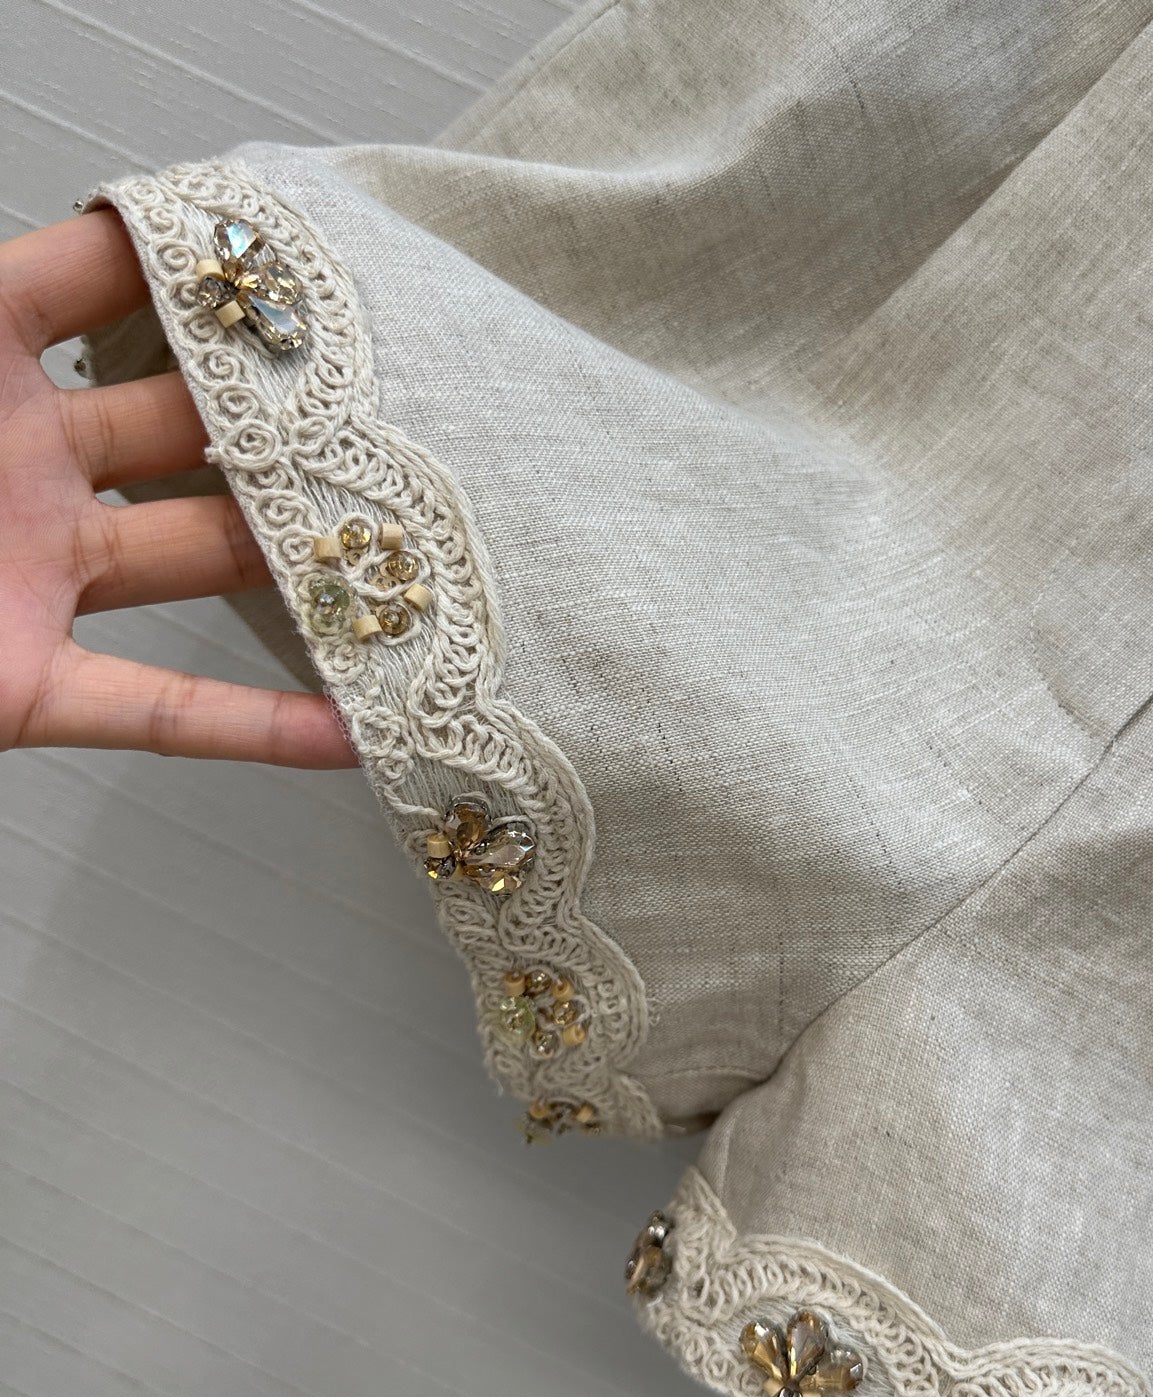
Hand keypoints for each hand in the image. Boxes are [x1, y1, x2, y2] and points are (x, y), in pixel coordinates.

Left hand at [0, 207, 356, 767]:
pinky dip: (252, 726)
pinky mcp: (19, 686)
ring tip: (405, 559)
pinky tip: (344, 728)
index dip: (189, 264)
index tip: (296, 257)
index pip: (94, 283)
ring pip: (194, 565)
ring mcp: (30, 576)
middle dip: (284, 423)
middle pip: (184, 433)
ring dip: (298, 569)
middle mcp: (18, 465)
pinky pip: (153, 709)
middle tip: (391, 413)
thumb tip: (101, 202)